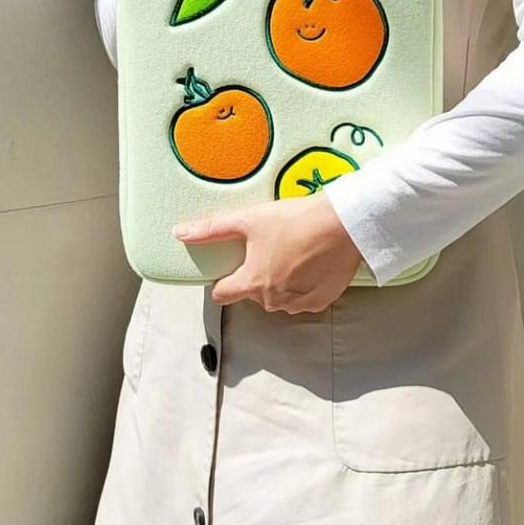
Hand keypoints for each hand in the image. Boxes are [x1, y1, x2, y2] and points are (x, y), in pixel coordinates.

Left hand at [173, 193, 363, 313]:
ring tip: (291, 252)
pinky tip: (309, 262)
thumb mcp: (248, 220)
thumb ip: (212, 230)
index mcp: (252, 283)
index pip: (222, 294)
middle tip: (269, 247)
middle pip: (252, 292)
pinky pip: (301, 298)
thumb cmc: (295, 220)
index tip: (231, 265)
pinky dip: (302, 284)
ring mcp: (298, 304)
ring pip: (277, 297)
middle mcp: (273, 301)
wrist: (344, 225)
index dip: (222, 279)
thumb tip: (179, 233)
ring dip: (279, 280)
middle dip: (256, 274)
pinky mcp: (320, 302)